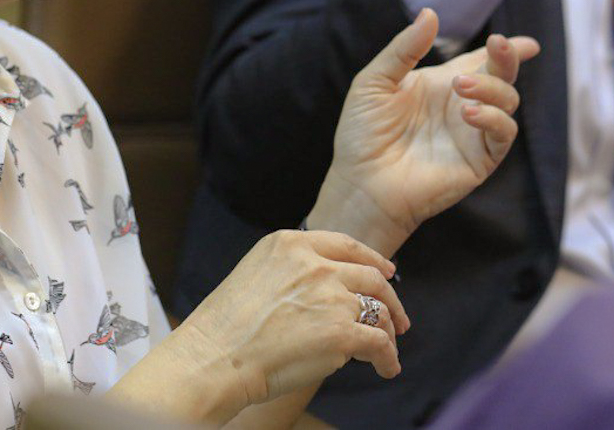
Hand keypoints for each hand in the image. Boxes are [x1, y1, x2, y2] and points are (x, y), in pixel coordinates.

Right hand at [155, 230, 409, 420]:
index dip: (373, 259)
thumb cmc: (226, 326)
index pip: (346, 245)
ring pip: (378, 310)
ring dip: (388, 332)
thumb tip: (326, 290)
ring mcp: (332, 297)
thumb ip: (293, 271)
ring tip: (389, 349)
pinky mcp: (342, 332)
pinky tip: (387, 368)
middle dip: (390, 298)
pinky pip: (378, 343)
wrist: (215, 356)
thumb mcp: (257, 272)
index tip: (387, 271)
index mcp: (292, 244)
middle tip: (397, 317)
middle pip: (371, 276)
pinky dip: (388, 358)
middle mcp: (316, 265)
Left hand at [308, 10, 540, 256]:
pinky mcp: (479, 159)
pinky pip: (503, 133)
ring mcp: (472, 132)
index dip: (507, 49)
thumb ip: (405, 48)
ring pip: (507, 100)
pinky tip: (467, 113)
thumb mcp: (375, 81)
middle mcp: (461, 105)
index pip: (481, 61)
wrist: (361, 183)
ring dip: (492, 86)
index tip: (529, 42)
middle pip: (502, 75)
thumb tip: (431, 13)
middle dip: (508, 57)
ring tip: (460, 86)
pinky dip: (492, 118)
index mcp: (440, 84)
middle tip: (499, 43)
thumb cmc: (362, 134)